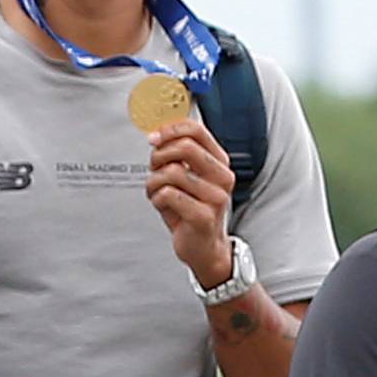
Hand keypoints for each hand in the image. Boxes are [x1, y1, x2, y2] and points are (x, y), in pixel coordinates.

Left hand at [145, 118, 237, 284]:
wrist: (203, 247)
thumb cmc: (192, 209)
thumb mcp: (188, 176)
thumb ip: (177, 154)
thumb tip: (158, 133)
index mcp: (219, 163)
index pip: (196, 130)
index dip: (170, 129)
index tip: (154, 138)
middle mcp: (223, 178)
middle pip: (185, 147)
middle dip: (160, 156)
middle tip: (155, 168)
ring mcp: (216, 198)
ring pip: (171, 172)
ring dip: (154, 182)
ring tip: (158, 192)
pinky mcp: (204, 216)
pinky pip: (168, 194)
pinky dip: (156, 199)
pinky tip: (163, 206)